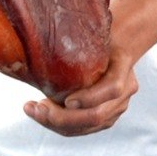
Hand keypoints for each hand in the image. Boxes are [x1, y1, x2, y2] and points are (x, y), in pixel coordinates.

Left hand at [25, 44, 139, 136]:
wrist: (116, 50)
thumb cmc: (99, 38)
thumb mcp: (96, 34)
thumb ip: (84, 36)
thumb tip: (47, 26)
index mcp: (125, 70)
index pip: (112, 89)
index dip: (90, 97)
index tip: (66, 100)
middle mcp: (123, 96)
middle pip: (97, 115)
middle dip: (64, 116)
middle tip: (36, 108)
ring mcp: (115, 111)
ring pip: (87, 127)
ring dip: (56, 123)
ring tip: (32, 110)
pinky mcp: (103, 120)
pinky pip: (81, 129)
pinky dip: (59, 125)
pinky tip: (41, 114)